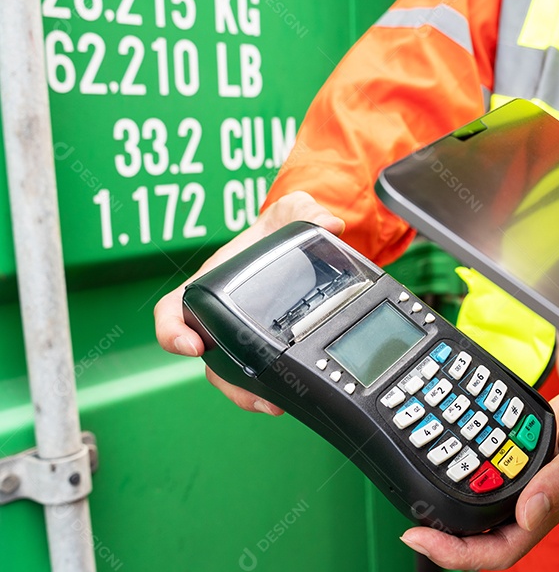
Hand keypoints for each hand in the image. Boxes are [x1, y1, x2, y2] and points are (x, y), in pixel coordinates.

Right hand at [153, 191, 344, 413]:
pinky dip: (270, 388)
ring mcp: (241, 335)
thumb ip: (305, 210)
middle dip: (225, 381)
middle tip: (250, 393)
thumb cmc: (277, 230)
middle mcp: (221, 315)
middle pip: (207, 358)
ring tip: (273, 405)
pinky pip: (260, 374)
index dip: (172, 331)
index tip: (189, 345)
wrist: (297, 245)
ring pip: (231, 374)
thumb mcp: (291, 212)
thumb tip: (330, 222)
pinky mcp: (266, 347)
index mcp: (211, 284)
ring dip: (247, 393)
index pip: (174, 310)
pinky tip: (289, 398)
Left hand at [399, 389, 558, 569]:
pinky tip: (446, 457)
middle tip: (410, 520)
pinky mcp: (519, 461)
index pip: (498, 552)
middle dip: (443, 536)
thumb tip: (528, 513)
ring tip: (420, 491)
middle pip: (480, 538)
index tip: (420, 537)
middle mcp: (531, 503)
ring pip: (480, 508)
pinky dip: (464, 472)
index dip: (457, 555)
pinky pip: (486, 476)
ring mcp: (524, 484)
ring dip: (450, 506)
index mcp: (547, 510)